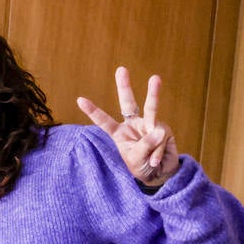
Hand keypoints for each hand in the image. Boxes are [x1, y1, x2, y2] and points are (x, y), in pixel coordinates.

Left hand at [76, 67, 178, 187]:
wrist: (160, 175)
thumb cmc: (141, 167)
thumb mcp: (137, 160)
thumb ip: (145, 146)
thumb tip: (158, 130)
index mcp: (119, 133)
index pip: (104, 121)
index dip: (93, 111)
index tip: (80, 99)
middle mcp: (133, 125)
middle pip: (128, 103)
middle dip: (124, 86)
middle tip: (121, 69)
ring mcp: (149, 125)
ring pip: (151, 107)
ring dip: (153, 93)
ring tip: (155, 78)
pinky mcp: (164, 130)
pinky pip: (161, 138)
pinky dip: (158, 152)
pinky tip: (156, 162)